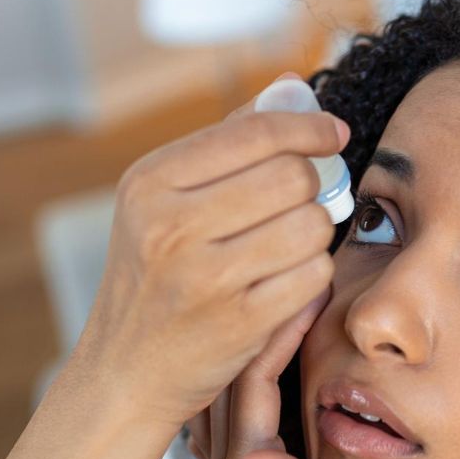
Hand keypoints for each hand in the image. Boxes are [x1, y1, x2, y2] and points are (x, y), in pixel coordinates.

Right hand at [71, 71, 349, 427]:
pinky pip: (314, 275)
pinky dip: (313, 274)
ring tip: (290, 242)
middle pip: (291, 176)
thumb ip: (228, 141)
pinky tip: (289, 279)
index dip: (309, 127)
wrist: (126, 371)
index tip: (333, 134)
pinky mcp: (239, 323)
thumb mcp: (164, 201)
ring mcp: (205, 277)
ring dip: (314, 232)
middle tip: (302, 202)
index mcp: (150, 182)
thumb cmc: (156, 276)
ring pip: (310, 225)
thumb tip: (294, 86)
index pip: (255, 132)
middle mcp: (170, 225)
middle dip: (311, 186)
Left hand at [186, 281, 371, 458]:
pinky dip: (257, 363)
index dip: (276, 327)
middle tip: (287, 262)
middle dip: (260, 311)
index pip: (254, 383)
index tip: (304, 279)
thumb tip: (265, 458)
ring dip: (255, 332)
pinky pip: (244, 403)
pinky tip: (270, 345)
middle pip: (236, 371)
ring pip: (234, 382)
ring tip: (278, 286)